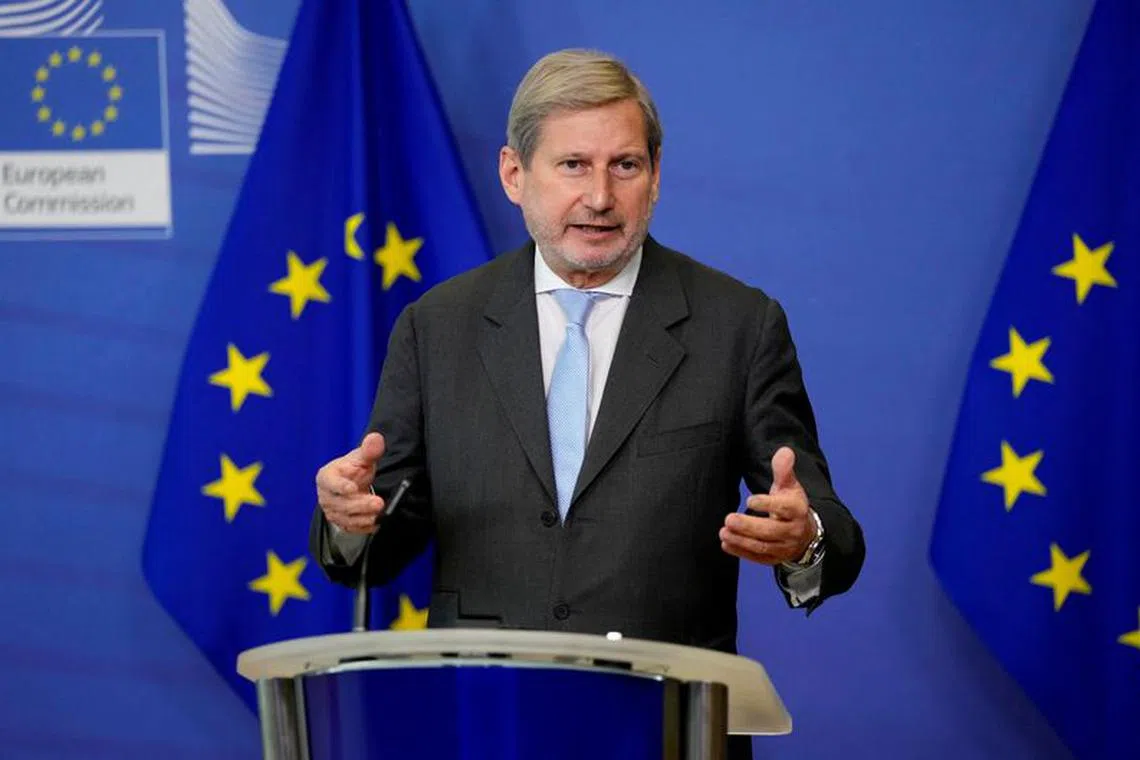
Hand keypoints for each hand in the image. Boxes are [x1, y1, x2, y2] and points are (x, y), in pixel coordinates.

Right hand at [315, 432, 385, 533]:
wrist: (352, 484)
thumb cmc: (354, 470)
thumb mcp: (361, 458)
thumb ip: (369, 449)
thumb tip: (376, 439)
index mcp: (326, 477)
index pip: (330, 482)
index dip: (341, 486)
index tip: (353, 488)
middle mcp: (326, 496)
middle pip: (340, 503)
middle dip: (360, 504)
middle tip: (378, 503)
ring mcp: (333, 511)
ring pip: (346, 518)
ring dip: (363, 518)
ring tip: (380, 514)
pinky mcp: (341, 523)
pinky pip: (351, 528)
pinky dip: (364, 527)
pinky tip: (376, 522)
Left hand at [720, 446, 816, 564]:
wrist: (805, 533)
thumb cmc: (791, 504)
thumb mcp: (789, 486)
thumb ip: (783, 469)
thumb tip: (784, 451)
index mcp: (796, 510)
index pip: (784, 509)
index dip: (767, 505)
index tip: (749, 500)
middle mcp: (792, 530)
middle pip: (770, 531)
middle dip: (749, 526)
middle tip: (728, 519)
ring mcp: (784, 547)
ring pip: (763, 547)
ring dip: (741, 541)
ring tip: (723, 532)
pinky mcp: (775, 559)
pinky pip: (758, 558)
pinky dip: (741, 552)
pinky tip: (726, 544)